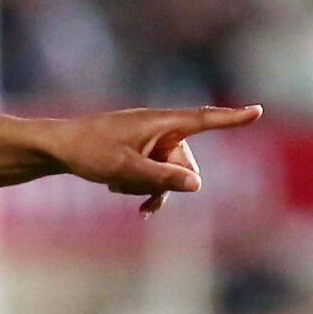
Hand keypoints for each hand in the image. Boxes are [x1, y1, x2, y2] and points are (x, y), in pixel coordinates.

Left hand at [46, 105, 262, 213]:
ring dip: (150, 187)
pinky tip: (115, 190)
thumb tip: (197, 185)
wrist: (55, 147)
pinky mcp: (137, 150)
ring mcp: (147, 139)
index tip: (257, 111)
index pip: (204, 120)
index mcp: (160, 122)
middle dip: (169, 183)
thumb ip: (162, 178)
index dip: (231, 119)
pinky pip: (152, 172)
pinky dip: (141, 184)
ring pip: (168, 172)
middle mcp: (158, 128)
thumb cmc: (88, 151)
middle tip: (143, 202)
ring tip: (118, 189)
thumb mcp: (126, 169)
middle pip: (185, 162)